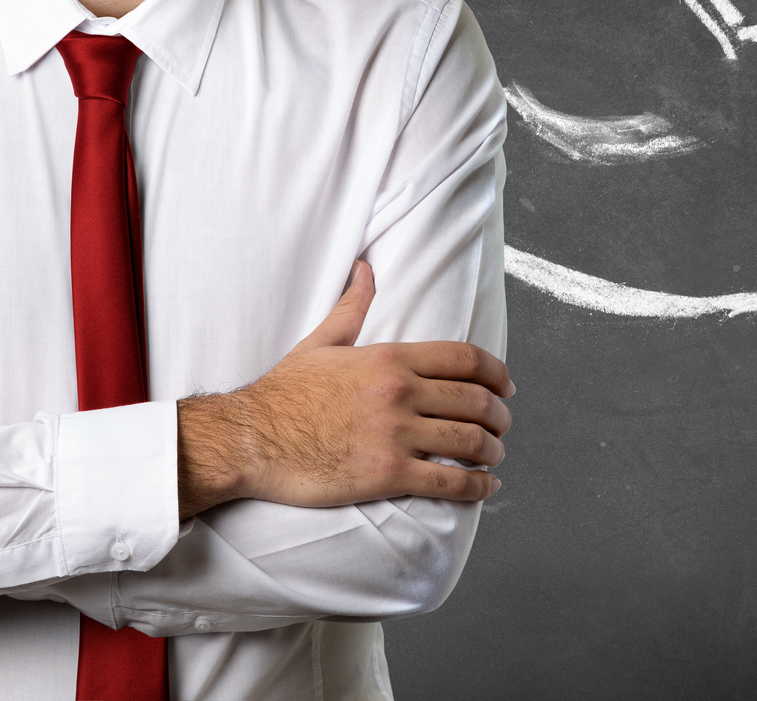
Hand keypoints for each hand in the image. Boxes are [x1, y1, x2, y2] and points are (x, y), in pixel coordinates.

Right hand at [176, 261, 512, 517]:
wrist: (250, 438)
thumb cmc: (282, 393)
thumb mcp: (321, 342)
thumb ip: (352, 307)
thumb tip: (364, 268)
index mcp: (388, 358)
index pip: (465, 359)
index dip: (496, 373)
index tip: (506, 386)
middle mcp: (399, 393)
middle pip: (476, 400)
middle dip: (500, 415)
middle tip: (503, 425)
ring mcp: (395, 435)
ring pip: (471, 442)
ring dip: (494, 451)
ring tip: (494, 456)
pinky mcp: (387, 475)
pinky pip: (450, 482)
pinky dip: (477, 487)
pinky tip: (484, 488)